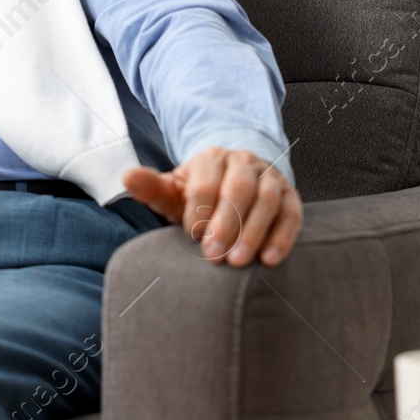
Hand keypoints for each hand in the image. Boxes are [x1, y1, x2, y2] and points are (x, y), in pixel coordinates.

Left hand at [122, 147, 302, 266]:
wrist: (234, 180)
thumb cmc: (199, 195)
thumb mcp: (175, 190)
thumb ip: (152, 187)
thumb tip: (127, 176)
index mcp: (211, 157)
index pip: (205, 182)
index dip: (198, 211)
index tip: (192, 236)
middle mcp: (243, 161)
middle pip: (238, 189)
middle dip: (226, 224)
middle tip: (214, 256)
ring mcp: (270, 177)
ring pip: (267, 200)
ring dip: (254, 232)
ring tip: (239, 262)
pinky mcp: (290, 196)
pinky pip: (292, 214)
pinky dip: (283, 236)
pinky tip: (270, 259)